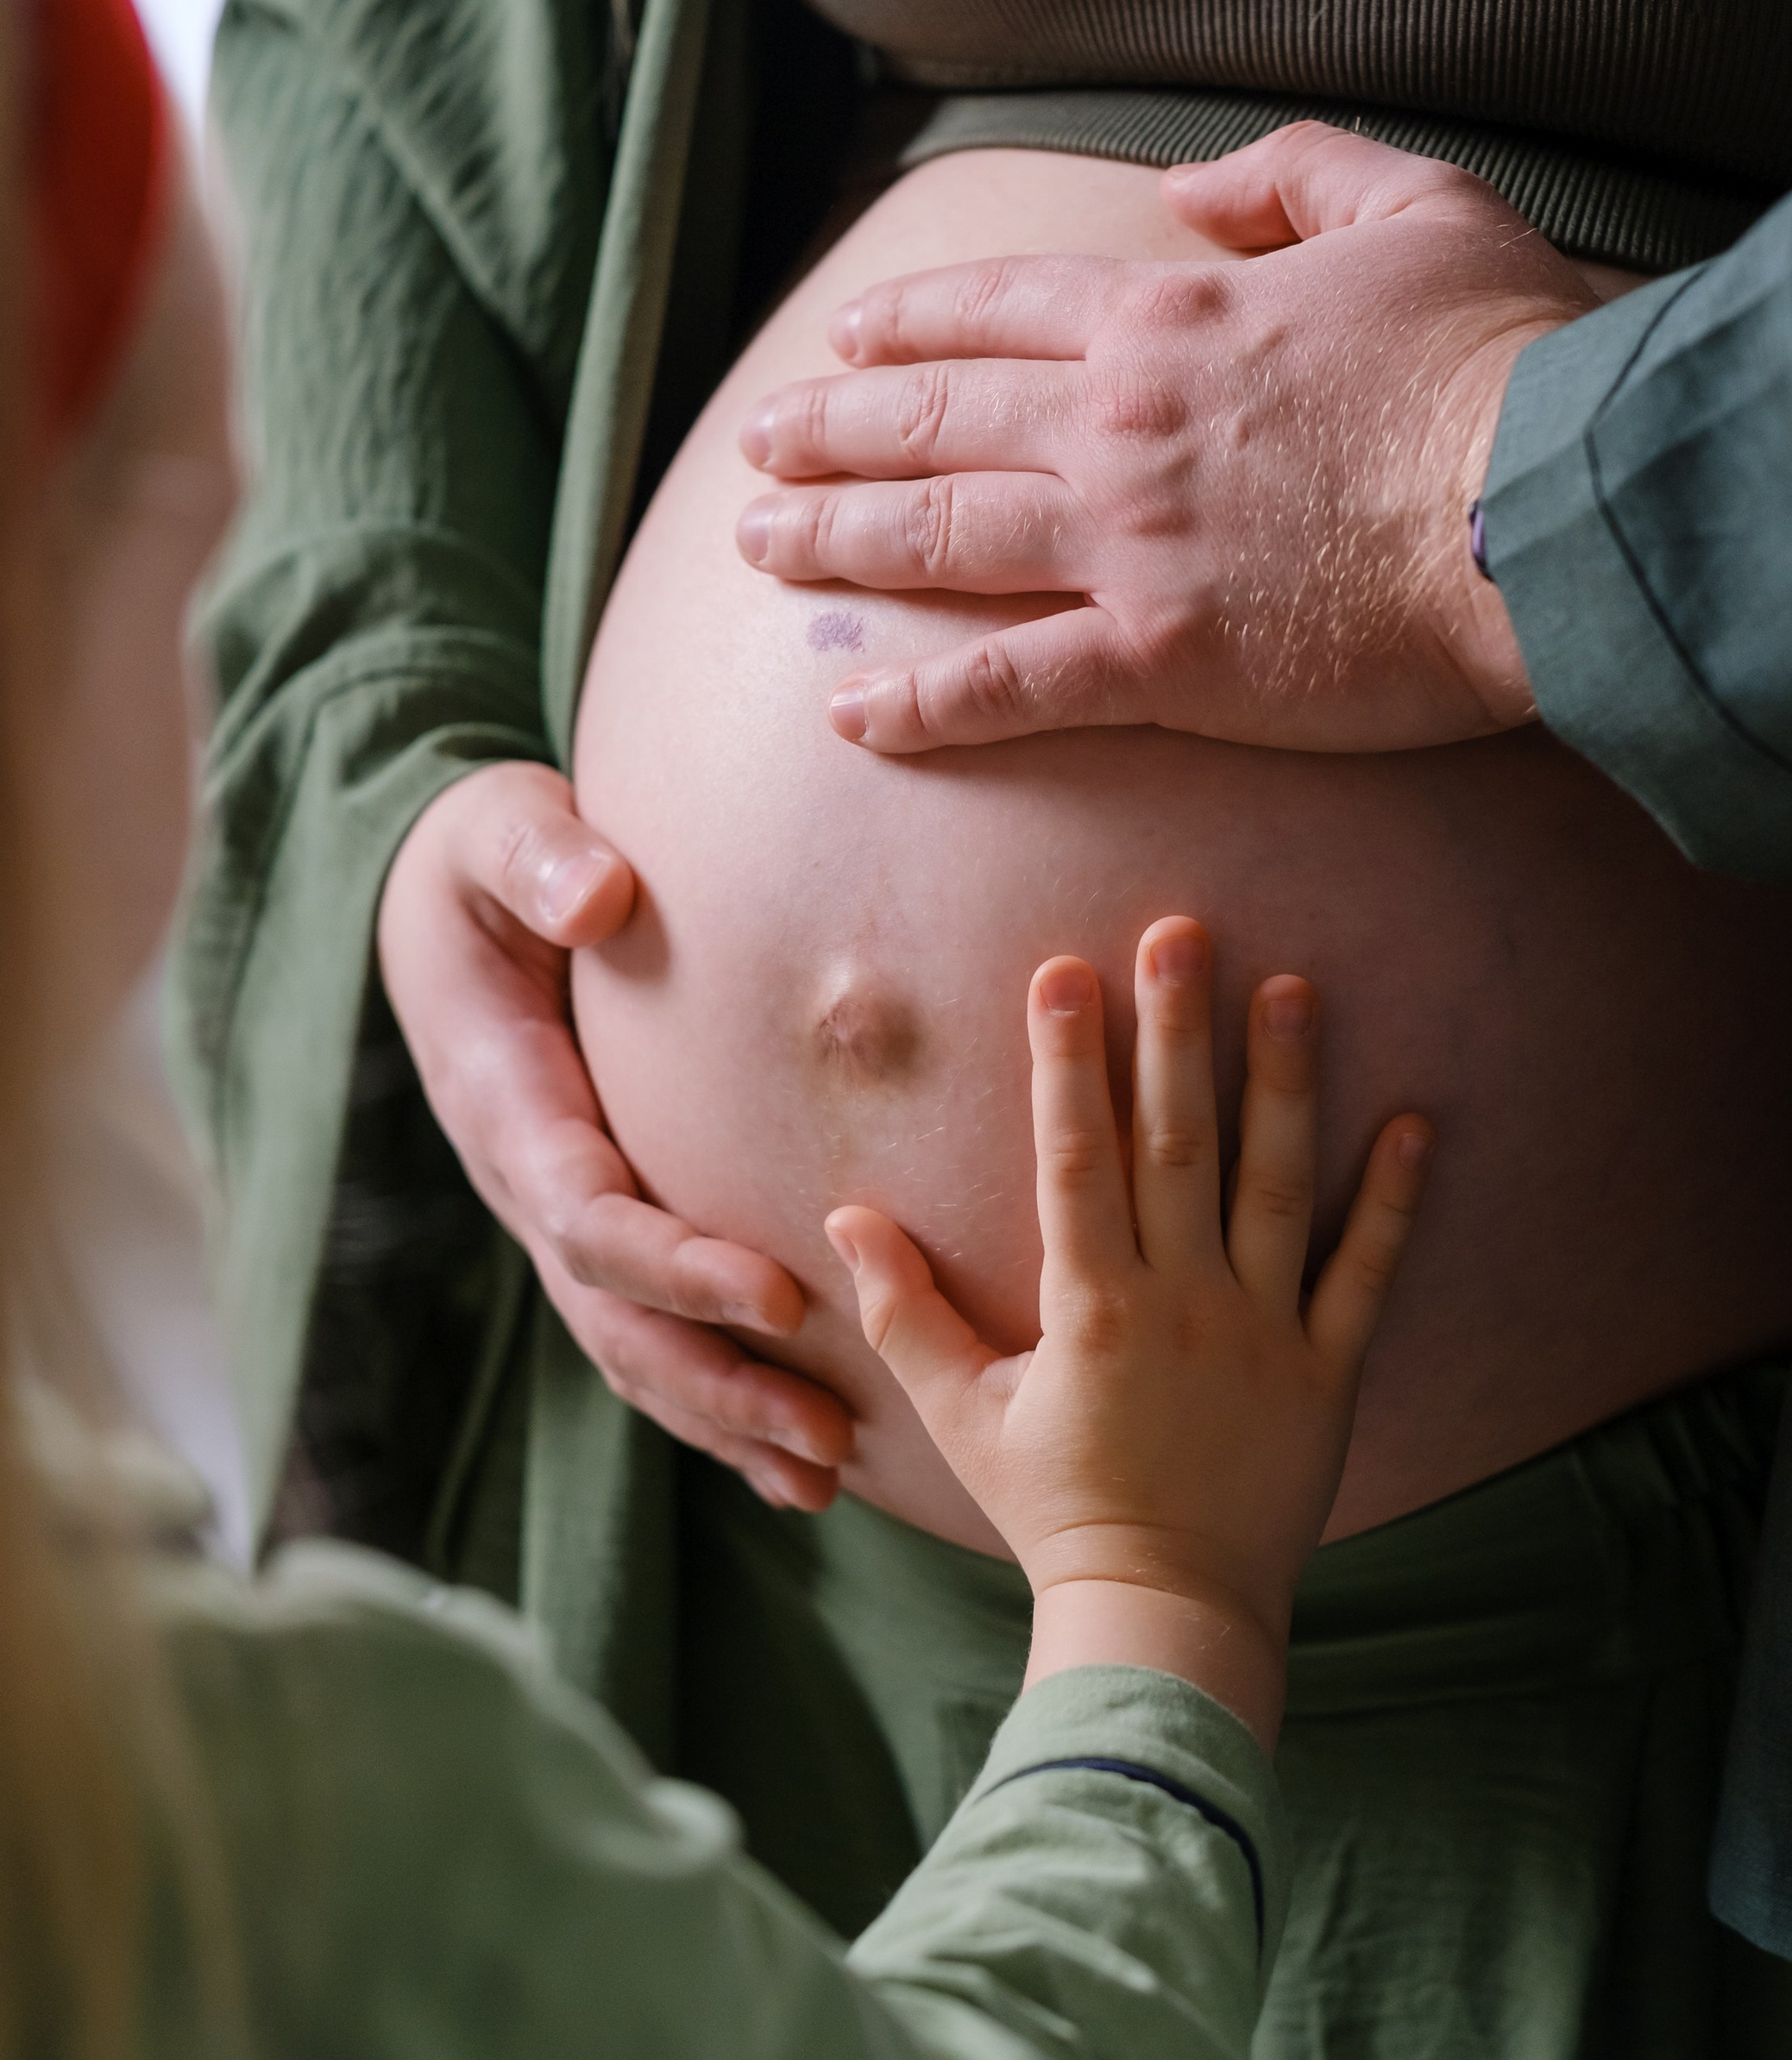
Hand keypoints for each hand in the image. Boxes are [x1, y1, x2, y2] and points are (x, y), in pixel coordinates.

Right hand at [377, 762, 853, 1508]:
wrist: (455, 901)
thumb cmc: (490, 859)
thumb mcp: (497, 831)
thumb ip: (539, 857)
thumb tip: (602, 895)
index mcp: (508, 1104)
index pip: (588, 1217)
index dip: (676, 1267)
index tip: (779, 1294)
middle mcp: (529, 1181)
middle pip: (616, 1319)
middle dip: (715, 1382)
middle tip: (823, 1433)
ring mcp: (561, 1213)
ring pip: (634, 1347)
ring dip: (723, 1416)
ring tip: (824, 1473)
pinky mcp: (601, 1222)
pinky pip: (653, 1327)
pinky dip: (716, 1394)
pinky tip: (794, 1449)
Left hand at [737, 122, 1597, 755]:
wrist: (1552, 501)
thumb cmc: (1505, 360)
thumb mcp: (1417, 206)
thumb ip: (1293, 175)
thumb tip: (1189, 185)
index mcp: (1171, 318)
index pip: (996, 311)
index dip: (907, 325)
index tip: (845, 340)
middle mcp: (1117, 426)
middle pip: (935, 422)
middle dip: (830, 431)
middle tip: (759, 448)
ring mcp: (1126, 547)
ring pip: (938, 538)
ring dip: (837, 542)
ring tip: (758, 549)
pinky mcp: (1159, 662)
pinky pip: (1005, 685)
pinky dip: (920, 705)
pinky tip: (850, 717)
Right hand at [825, 917, 1432, 1743]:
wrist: (1164, 1613)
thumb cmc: (1052, 1508)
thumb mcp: (960, 1416)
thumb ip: (904, 1313)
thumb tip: (846, 1216)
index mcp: (1091, 1310)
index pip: (1076, 1160)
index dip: (1067, 1062)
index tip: (1064, 969)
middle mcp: (1183, 1305)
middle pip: (1179, 1147)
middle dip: (1175, 1034)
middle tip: (1183, 931)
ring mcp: (1264, 1335)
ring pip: (1280, 1190)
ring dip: (1284, 1086)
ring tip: (1293, 988)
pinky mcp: (1328, 1371)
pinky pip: (1368, 1275)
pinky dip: (1394, 1201)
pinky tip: (1414, 1121)